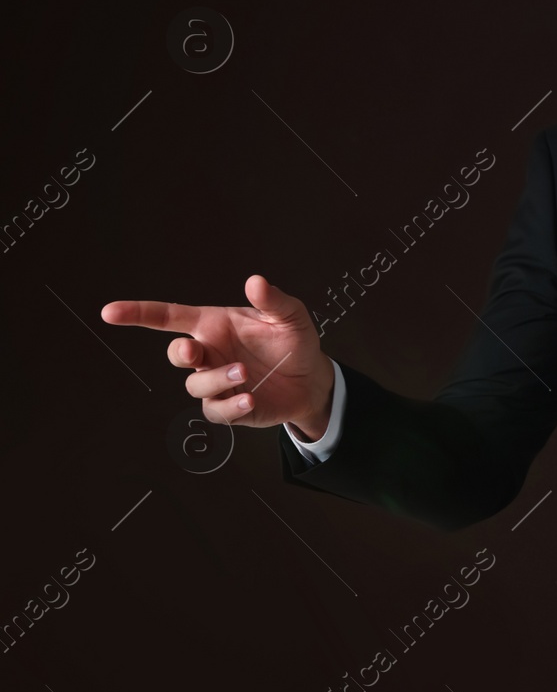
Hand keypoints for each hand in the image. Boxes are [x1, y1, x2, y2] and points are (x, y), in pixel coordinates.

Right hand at [101, 274, 334, 439]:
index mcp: (214, 325)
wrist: (311, 379)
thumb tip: (255, 281)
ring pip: (195, 384)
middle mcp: (209, 353)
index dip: (138, 314)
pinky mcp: (228, 407)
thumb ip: (272, 300)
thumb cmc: (293, 341)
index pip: (169, 317)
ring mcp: (216, 381)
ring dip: (216, 379)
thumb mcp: (289, 316)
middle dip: (179, 353)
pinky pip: (215, 410)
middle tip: (195, 350)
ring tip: (245, 373)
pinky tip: (250, 398)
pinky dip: (230, 406)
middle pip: (176, 353)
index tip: (110, 312)